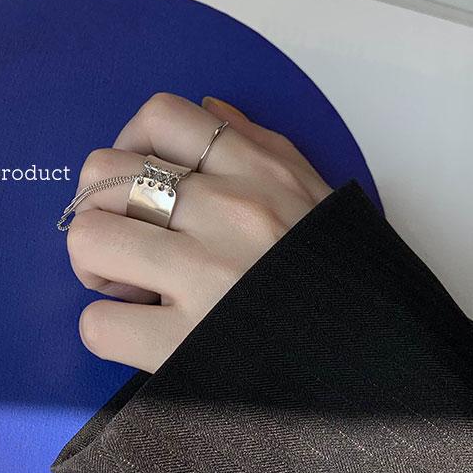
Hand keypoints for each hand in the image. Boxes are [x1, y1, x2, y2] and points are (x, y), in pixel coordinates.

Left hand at [66, 93, 331, 372]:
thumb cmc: (343, 279)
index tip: (142, 182)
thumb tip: (210, 111)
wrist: (384, 362)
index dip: (130, 144)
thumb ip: (263, 146)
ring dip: (95, 264)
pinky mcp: (184, 348)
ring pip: (88, 237)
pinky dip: (107, 329)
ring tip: (130, 285)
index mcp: (258, 173)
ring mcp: (204, 278)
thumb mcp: (317, 194)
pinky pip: (97, 323)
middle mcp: (228, 214)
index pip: (160, 116)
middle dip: (100, 207)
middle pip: (103, 171)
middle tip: (128, 240)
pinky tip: (141, 333)